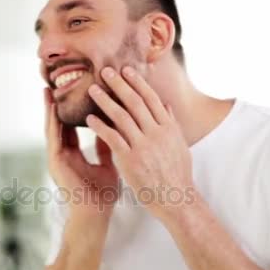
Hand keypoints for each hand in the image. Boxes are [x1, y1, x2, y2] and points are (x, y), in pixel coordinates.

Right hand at [44, 88, 119, 219]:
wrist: (96, 216)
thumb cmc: (103, 195)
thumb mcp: (108, 164)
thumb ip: (107, 147)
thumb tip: (112, 128)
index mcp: (74, 155)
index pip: (73, 126)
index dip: (74, 109)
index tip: (76, 91)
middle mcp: (63, 155)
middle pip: (59, 124)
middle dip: (57, 105)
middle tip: (56, 84)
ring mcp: (57, 159)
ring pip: (53, 128)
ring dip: (50, 109)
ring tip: (48, 89)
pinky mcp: (55, 163)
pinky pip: (54, 138)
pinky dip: (53, 123)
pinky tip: (53, 108)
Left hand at [85, 66, 193, 218]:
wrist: (175, 199)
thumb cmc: (177, 174)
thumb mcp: (179, 146)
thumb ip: (171, 124)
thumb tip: (166, 104)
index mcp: (168, 128)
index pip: (151, 98)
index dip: (138, 82)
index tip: (127, 70)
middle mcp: (156, 133)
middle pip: (135, 102)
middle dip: (119, 85)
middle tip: (105, 71)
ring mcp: (143, 146)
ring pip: (122, 117)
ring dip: (106, 101)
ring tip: (93, 90)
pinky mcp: (131, 160)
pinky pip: (112, 138)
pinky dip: (100, 126)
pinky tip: (90, 119)